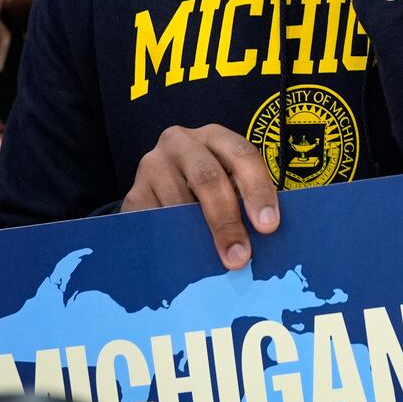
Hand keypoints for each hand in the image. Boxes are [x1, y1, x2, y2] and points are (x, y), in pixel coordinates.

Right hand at [124, 124, 281, 268]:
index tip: (269, 225)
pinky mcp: (133, 194)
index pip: (242, 155)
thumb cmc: (209, 186)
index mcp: (214, 136)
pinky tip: (182, 262)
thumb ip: (244, 200)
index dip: (258, 189)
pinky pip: (153, 222)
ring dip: (197, 237)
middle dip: (227, 220)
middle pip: (208, 178)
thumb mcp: (229, 180)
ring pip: (178, 204)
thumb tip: (263, 239)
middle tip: (239, 256)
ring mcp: (152, 166)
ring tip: (211, 265)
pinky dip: (170, 243)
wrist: (162, 183)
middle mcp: (180, 142)